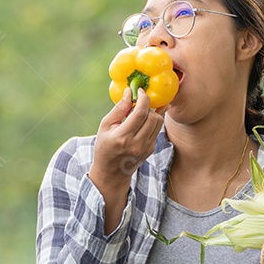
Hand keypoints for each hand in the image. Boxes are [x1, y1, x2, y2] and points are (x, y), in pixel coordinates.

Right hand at [89, 88, 163, 232]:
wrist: (111, 172)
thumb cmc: (105, 146)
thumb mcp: (105, 126)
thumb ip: (119, 109)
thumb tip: (130, 92)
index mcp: (123, 137)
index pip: (141, 113)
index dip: (144, 98)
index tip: (141, 90)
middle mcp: (136, 144)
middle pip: (153, 117)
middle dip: (149, 105)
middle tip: (140, 100)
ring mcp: (146, 148)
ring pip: (158, 123)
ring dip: (152, 113)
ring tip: (141, 110)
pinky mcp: (151, 150)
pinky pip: (156, 130)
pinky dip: (152, 122)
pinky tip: (143, 120)